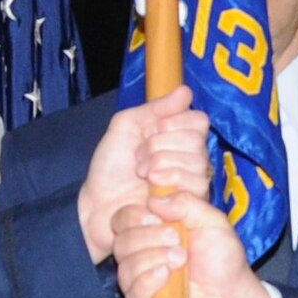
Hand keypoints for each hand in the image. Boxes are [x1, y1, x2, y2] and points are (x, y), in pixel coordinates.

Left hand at [78, 87, 211, 263]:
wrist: (98, 203)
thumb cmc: (111, 167)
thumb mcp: (126, 126)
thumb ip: (155, 108)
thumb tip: (186, 91)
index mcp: (180, 137)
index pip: (198, 120)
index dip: (172, 123)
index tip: (148, 132)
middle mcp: (192, 158)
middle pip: (197, 140)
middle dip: (160, 146)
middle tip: (139, 159)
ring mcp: (194, 183)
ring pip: (198, 162)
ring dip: (162, 164)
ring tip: (142, 175)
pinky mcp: (192, 206)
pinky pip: (197, 185)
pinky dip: (170, 182)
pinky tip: (152, 190)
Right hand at [110, 192, 281, 297]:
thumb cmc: (224, 263)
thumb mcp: (212, 222)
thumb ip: (187, 203)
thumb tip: (154, 200)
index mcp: (153, 233)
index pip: (124, 219)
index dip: (134, 215)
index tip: (156, 216)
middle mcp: (142, 257)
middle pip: (121, 241)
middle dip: (148, 236)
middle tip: (177, 239)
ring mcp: (140, 284)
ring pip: (125, 266)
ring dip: (153, 258)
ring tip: (182, 260)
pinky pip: (132, 292)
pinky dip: (149, 280)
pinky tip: (168, 277)